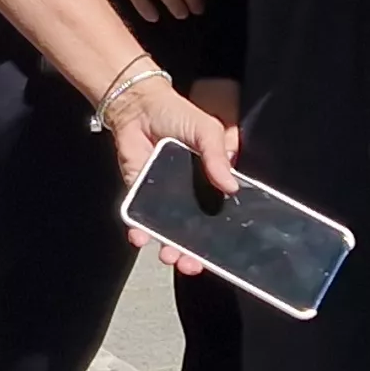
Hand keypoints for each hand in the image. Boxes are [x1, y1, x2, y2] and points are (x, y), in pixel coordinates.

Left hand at [111, 75, 240, 260]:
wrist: (139, 106)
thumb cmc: (177, 115)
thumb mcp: (207, 130)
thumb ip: (218, 156)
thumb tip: (231, 186)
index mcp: (209, 183)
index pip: (220, 216)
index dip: (222, 237)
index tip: (225, 256)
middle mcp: (188, 196)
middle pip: (194, 232)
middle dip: (194, 253)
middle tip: (192, 264)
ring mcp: (163, 198)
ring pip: (167, 232)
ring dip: (169, 248)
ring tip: (170, 257)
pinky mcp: (139, 195)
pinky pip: (140, 219)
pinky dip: (140, 231)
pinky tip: (141, 238)